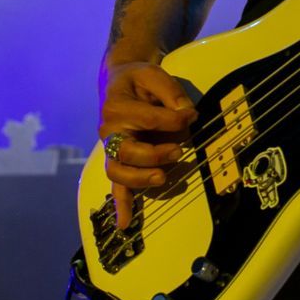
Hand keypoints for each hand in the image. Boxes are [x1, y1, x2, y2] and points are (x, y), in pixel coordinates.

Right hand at [98, 61, 197, 228]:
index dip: (172, 120)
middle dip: (154, 154)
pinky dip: (121, 206)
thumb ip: (170, 92)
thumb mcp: (153, 74)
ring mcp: (110, 149)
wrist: (118, 82)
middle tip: (178, 151)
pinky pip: (116, 187)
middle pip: (126, 151)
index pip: (146, 119)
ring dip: (140, 178)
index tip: (191, 115)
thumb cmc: (138, 80)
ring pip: (118, 172)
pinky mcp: (117, 161)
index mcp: (116, 107)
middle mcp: (108, 131)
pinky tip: (125, 225)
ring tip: (162, 177)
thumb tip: (186, 113)